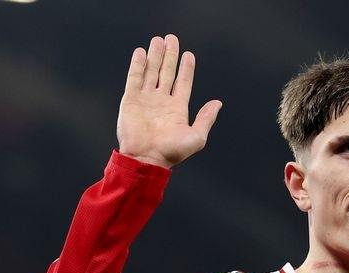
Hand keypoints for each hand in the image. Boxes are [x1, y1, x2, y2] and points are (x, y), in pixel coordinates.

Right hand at [116, 34, 221, 167]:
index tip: (189, 55)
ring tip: (158, 40)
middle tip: (172, 38)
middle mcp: (162, 101)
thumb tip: (218, 103)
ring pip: (152, 72)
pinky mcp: (131, 100)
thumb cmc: (172, 152)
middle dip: (170, 56)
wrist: (146, 158)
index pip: (183, 83)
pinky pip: (134, 78)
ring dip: (155, 56)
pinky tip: (141, 52)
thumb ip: (206, 118)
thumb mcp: (197, 136)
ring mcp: (146, 99)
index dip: (186, 69)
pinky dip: (138, 65)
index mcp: (177, 109)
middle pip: (167, 73)